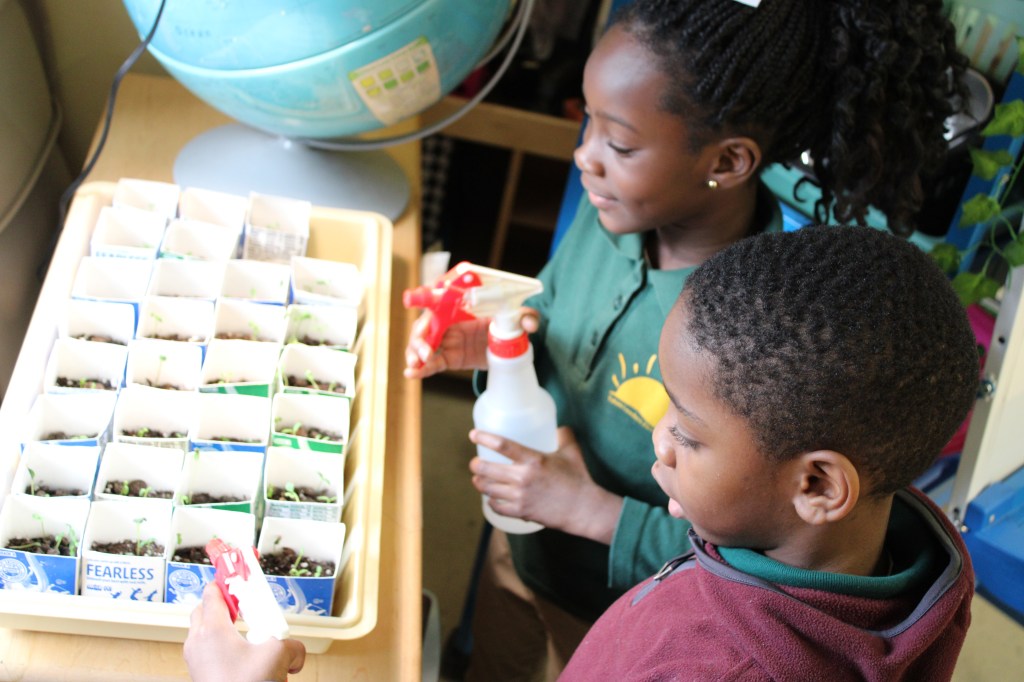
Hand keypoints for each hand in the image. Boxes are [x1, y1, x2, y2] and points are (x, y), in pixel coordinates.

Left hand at [183, 584, 305, 681]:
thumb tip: (296, 655)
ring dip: (223, 626)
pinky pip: (207, 650)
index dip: (228, 579)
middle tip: (246, 604)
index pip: (213, 592)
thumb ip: (292, 647)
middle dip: (224, 603)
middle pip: (204, 609)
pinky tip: (245, 657)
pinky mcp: (199, 674)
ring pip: (204, 631)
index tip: (240, 571)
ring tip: (248, 634)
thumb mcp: (278, 657)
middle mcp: (198, 641)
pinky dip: (223, 646)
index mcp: (212, 629)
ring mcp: (195, 660)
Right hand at [403, 307, 540, 379]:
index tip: (414, 299)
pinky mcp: (449, 357)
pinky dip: (421, 369)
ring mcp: (447, 340)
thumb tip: (530, 323)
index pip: (439, 298)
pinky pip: (432, 363)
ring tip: (416, 365)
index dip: (425, 298)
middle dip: (419, 337)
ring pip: (423, 344)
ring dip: (415, 353)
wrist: (509, 344)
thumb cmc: (507, 322)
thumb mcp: (519, 317)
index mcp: (461, 305)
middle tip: (425, 352)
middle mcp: (449, 320)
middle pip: (426, 324)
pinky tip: (411, 374)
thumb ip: (527, 317)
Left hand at [468, 426, 622, 542]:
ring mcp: (520, 496)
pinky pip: (497, 507)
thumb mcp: (572, 452)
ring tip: (478, 479)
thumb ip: (564, 436)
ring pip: (488, 489)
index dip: (484, 437)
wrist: (583, 508)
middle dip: (475, 465)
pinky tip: (491, 498)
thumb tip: (559, 427)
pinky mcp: (521, 512)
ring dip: (479, 483)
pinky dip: (491, 502)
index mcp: (534, 460)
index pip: (502, 445)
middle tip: (475, 463)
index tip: (473, 434)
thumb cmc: (578, 479)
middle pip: (487, 469)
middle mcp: (523, 478)